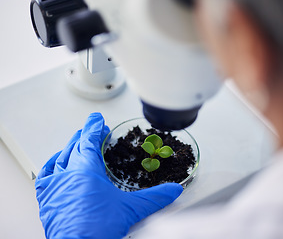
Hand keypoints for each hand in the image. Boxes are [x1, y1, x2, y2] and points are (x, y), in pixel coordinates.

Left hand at [35, 112, 182, 238]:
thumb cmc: (97, 229)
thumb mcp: (130, 209)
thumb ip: (155, 197)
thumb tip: (173, 191)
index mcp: (86, 170)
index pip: (89, 140)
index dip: (94, 127)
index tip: (96, 119)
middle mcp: (68, 174)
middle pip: (76, 146)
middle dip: (86, 135)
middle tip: (92, 129)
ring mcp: (54, 185)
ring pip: (61, 157)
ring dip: (70, 146)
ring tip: (77, 141)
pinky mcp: (46, 197)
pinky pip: (45, 174)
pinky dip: (52, 164)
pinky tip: (56, 162)